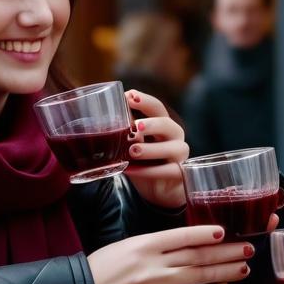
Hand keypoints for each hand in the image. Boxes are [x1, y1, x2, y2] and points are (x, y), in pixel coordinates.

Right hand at [87, 225, 251, 283]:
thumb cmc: (101, 270)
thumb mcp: (125, 247)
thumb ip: (154, 245)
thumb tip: (186, 245)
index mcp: (144, 244)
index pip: (182, 236)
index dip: (206, 233)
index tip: (224, 231)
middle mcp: (153, 264)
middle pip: (197, 256)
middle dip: (226, 252)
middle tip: (247, 247)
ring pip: (199, 276)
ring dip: (224, 271)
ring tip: (243, 267)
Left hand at [122, 89, 188, 208]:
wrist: (158, 187)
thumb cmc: (144, 161)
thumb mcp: (132, 144)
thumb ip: (125, 131)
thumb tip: (104, 117)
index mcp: (163, 124)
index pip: (157, 107)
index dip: (145, 101)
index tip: (130, 95)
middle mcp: (174, 136)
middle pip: (166, 124)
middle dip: (151, 124)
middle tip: (136, 126)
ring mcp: (180, 155)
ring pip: (171, 148)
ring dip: (151, 149)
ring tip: (133, 151)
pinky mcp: (180, 173)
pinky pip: (168, 171)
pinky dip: (148, 171)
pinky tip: (131, 170)